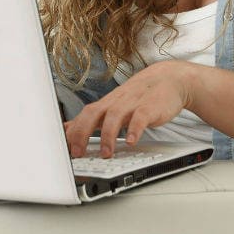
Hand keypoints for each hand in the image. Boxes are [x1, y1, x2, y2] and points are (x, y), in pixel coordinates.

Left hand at [64, 60, 194, 157]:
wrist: (169, 79)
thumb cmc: (139, 95)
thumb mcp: (114, 105)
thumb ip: (93, 118)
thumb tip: (68, 129)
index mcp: (107, 103)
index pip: (84, 115)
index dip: (73, 130)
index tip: (64, 148)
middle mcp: (116, 102)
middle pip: (94, 113)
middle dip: (83, 133)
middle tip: (78, 153)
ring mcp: (133, 103)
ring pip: (115, 115)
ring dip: (108, 136)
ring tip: (106, 154)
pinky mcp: (150, 107)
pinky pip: (141, 117)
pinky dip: (135, 129)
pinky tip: (131, 141)